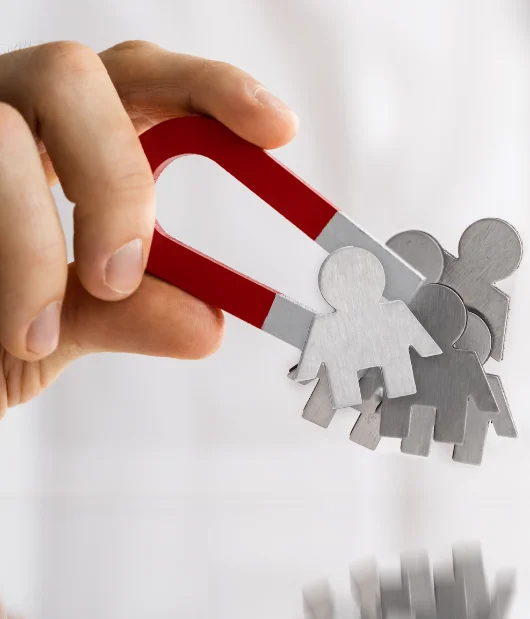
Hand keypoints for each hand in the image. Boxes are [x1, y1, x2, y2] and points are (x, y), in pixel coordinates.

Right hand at [0, 40, 297, 412]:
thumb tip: (209, 325)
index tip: (276, 128)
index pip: (144, 81)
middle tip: (121, 273)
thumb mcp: (61, 325)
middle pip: (75, 74)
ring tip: (37, 333)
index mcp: (65, 143)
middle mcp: (6, 118)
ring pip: (2, 133)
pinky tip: (4, 327)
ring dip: (31, 243)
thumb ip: (128, 315)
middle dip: (114, 178)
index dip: (212, 90)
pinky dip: (3, 264)